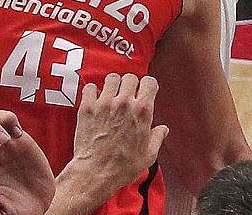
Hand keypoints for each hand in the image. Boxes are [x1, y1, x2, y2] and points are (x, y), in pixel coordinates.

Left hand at [61, 73, 168, 204]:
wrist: (96, 173)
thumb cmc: (123, 167)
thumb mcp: (148, 155)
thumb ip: (157, 138)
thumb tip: (163, 129)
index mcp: (142, 111)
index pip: (149, 82)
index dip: (147, 86)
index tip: (144, 91)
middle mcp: (124, 103)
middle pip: (129, 77)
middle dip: (130, 85)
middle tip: (127, 95)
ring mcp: (105, 104)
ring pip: (111, 78)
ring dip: (112, 85)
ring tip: (111, 95)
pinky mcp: (88, 107)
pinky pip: (89, 87)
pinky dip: (92, 91)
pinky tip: (94, 99)